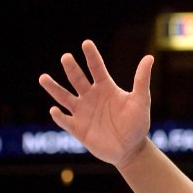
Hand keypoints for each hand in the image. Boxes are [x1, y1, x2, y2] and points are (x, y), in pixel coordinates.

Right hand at [39, 40, 153, 167]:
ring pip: (64, 97)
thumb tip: (149, 57)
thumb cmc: (138, 123)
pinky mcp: (78, 128)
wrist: (131, 149)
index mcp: (106, 88)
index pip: (97, 68)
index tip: (86, 43)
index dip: (92, 56)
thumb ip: (142, 80)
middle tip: (66, 57)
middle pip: (78, 79)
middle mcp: (91, 97)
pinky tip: (54, 110)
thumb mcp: (141, 100)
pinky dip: (59, 116)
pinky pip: (65, 121)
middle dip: (72, 68)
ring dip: (54, 88)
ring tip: (43, 78)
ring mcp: (82, 112)